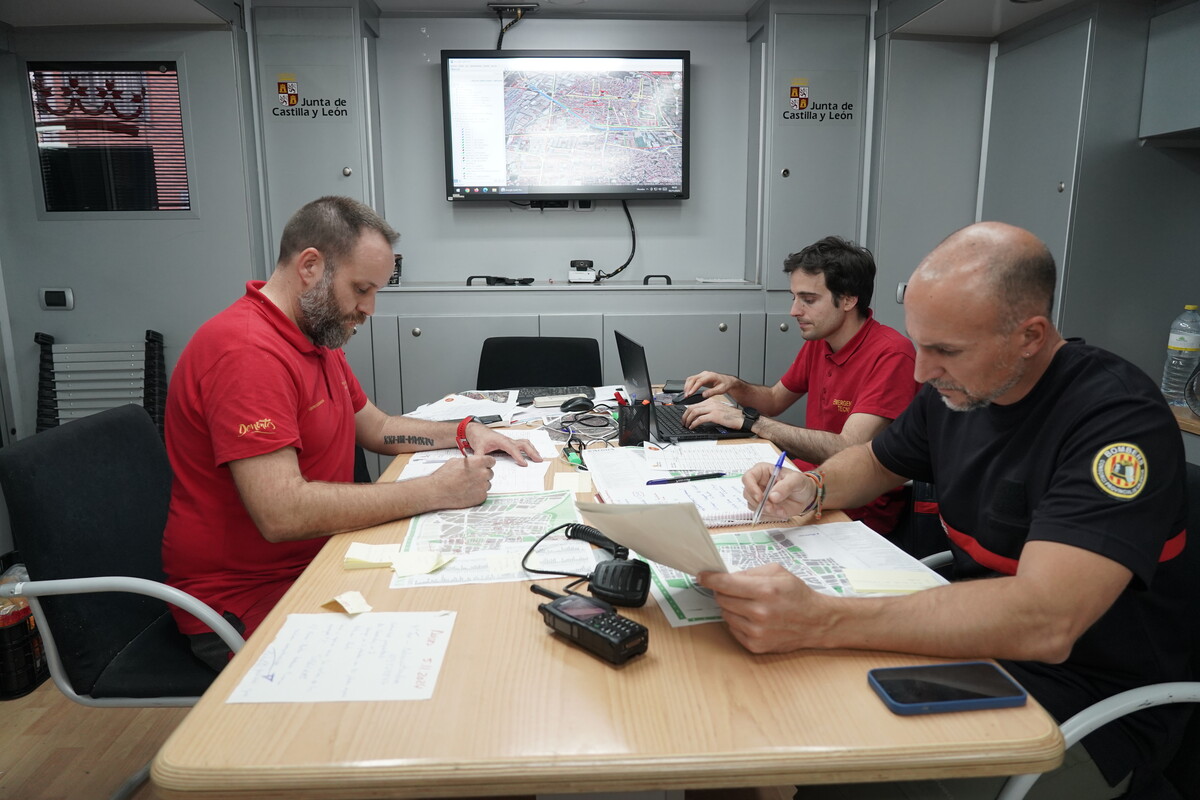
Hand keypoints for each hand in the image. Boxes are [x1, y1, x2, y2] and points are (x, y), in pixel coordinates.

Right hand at [429, 454, 494, 507]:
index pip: (491, 461)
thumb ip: (469, 461)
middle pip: (490, 473)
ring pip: (487, 484)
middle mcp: (483, 473)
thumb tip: (472, 462)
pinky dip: (477, 494)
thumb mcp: (456, 461)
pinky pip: (483, 494)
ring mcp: (483, 486)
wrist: (438, 491)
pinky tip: (467, 493)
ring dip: (480, 485)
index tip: (483, 466)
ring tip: (467, 486)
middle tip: (472, 478)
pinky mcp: (481, 497)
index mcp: (478, 462)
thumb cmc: (444, 476)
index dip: (486, 464)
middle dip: (482, 475)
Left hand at [465, 424, 542, 466]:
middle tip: (538, 460)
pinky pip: (522, 444)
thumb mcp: (477, 448)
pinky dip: (529, 448)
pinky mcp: (509, 442)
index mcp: (501, 440)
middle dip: (532, 452)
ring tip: (538, 457)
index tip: (524, 464)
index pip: (512, 448)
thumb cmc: (479, 436)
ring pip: (525, 443)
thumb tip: (482, 465)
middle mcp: (507, 440)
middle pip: (523, 444)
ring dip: (533, 449)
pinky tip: (532, 453)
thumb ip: (480, 457)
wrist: (476, 430)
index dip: (519, 456)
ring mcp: (509, 441)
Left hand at [681, 398, 742, 429]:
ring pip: (694, 412)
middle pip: (692, 407)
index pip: (694, 404)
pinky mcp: (715, 416)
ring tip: (686, 425)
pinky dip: (694, 423)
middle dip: (685, 416)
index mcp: (711, 401)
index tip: (685, 418)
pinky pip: (700, 419)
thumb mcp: (718, 411)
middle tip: (683, 422)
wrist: (742, 418)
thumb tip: (698, 417)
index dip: (687, 412)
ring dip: (688, 420)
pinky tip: (692, 427)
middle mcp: (711, 403)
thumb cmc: (732, 416)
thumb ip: (709, 411)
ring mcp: (713, 409)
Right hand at [683, 370, 739, 397]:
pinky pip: (692, 380)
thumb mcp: (721, 390)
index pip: (699, 381)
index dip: (693, 388)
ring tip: (686, 394)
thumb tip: (703, 395)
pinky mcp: (700, 378)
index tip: (690, 394)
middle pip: (693, 379)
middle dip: (688, 387)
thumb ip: (712, 392)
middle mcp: (705, 374)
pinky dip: (688, 385)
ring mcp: (702, 375)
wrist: (727, 381)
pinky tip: (688, 391)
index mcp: (710, 376)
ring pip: (691, 379)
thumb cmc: (725, 384)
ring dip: (687, 386)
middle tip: (686, 395)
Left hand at [698, 564, 827, 652]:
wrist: (816, 622)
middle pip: (722, 599)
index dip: (710, 579)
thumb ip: (750, 572)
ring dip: (732, 607)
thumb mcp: (777, 572)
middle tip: (736, 590)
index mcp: (765, 590)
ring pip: (725, 614)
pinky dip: (738, 622)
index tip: (702, 576)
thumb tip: (726, 577)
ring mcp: (757, 632)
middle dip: (724, 592)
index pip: (725, 584)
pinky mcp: (756, 645)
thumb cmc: (797, 594)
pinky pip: (732, 629)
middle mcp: (759, 613)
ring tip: (750, 605)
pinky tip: (753, 618)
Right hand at [742, 464, 812, 518]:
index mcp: (762, 471)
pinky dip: (770, 516)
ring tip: (780, 509)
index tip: (760, 497)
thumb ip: (785, 486)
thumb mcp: (796, 480)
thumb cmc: (800, 483)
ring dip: (766, 510)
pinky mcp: (763, 508)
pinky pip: (760, 514)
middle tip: (772, 507)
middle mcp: (758, 484)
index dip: (751, 487)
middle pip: (747, 493)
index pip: (748, 477)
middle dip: (759, 503)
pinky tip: (781, 512)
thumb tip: (772, 496)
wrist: (806, 496)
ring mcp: (760, 497)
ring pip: (752, 505)